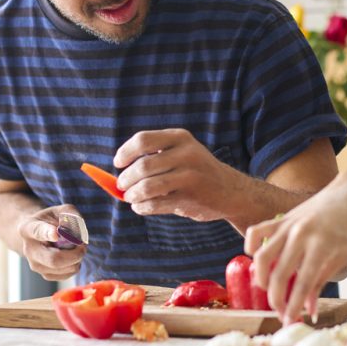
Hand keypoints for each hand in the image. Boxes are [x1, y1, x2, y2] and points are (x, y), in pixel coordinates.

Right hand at [16, 205, 85, 280]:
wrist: (39, 234)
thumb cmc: (52, 220)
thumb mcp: (62, 210)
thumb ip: (72, 215)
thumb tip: (78, 233)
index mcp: (28, 228)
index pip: (38, 232)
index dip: (48, 233)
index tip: (56, 234)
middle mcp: (29, 249)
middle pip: (53, 259)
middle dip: (74, 254)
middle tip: (83, 245)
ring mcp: (35, 264)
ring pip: (62, 268)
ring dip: (77, 259)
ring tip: (77, 248)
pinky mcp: (45, 274)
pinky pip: (66, 275)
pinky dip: (75, 266)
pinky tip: (73, 257)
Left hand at [114, 129, 245, 221]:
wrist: (230, 190)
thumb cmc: (197, 171)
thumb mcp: (182, 153)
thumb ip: (153, 158)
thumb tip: (116, 177)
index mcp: (181, 138)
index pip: (143, 140)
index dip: (125, 152)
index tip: (118, 163)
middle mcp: (187, 154)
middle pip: (142, 166)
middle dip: (126, 179)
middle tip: (123, 186)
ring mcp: (190, 177)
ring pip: (147, 187)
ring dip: (132, 195)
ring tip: (131, 198)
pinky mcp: (190, 198)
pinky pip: (155, 204)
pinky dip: (142, 207)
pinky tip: (142, 207)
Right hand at [245, 172, 346, 323]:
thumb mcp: (340, 257)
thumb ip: (320, 283)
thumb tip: (309, 311)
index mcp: (322, 245)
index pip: (304, 282)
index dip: (294, 305)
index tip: (289, 321)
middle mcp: (302, 234)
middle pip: (280, 273)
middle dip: (277, 299)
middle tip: (280, 312)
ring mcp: (288, 224)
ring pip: (262, 256)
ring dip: (261, 279)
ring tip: (268, 290)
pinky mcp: (281, 218)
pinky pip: (257, 232)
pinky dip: (251, 247)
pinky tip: (255, 260)